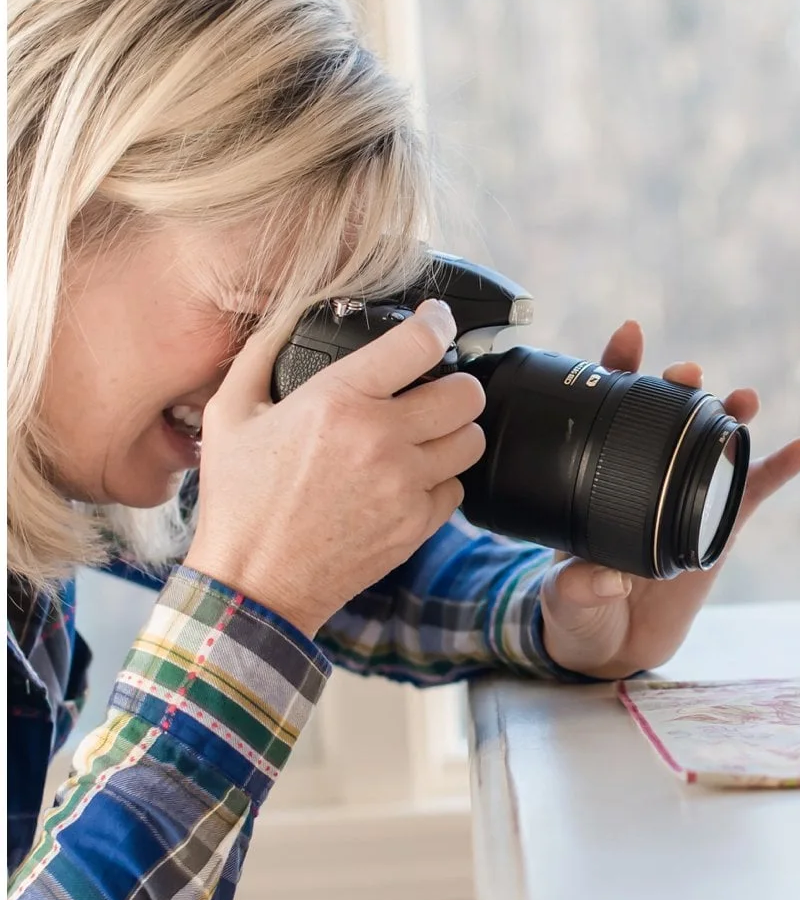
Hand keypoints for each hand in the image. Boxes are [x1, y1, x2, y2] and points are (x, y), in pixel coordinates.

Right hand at [187, 300, 485, 636]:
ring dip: (454, 431)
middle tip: (433, 389)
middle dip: (455, 384)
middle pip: (466, 392)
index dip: (437, 324)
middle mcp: (381, 440)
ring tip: (425, 435)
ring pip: (470, 439)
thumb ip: (260, 354)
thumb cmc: (239, 502)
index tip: (436, 322)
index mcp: (338, 402)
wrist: (253, 584)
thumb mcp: (228, 415)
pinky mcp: (417, 524)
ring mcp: (404, 485)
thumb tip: (288, 315)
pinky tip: (409, 480)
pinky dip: (441, 481)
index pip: (421, 343)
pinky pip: (457, 487)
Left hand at [540, 321, 799, 678]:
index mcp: (601, 476)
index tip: (629, 337)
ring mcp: (688, 493)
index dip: (619, 368)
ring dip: (731, 413)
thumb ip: (577, 587)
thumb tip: (604, 577)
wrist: (616, 643)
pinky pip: (755, 491)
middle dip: (680, 384)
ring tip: (745, 398)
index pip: (609, 410)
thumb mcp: (565, 598)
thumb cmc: (581, 609)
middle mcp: (648, 473)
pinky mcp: (721, 523)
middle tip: (688, 373)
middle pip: (667, 414)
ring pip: (714, 441)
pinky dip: (780, 468)